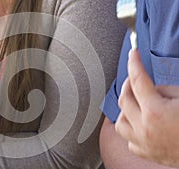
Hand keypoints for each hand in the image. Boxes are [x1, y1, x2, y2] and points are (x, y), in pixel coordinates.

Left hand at [115, 50, 178, 167]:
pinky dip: (132, 129)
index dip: (134, 63)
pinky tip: (140, 124)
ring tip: (135, 102)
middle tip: (134, 77)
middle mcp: (144, 128)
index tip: (132, 54)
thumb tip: (151, 89)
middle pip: (124, 99)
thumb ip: (165, 91)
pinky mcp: (146, 153)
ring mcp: (143, 143)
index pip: (138, 80)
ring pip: (120, 122)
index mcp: (155, 112)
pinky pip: (129, 139)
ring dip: (125, 109)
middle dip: (128, 84)